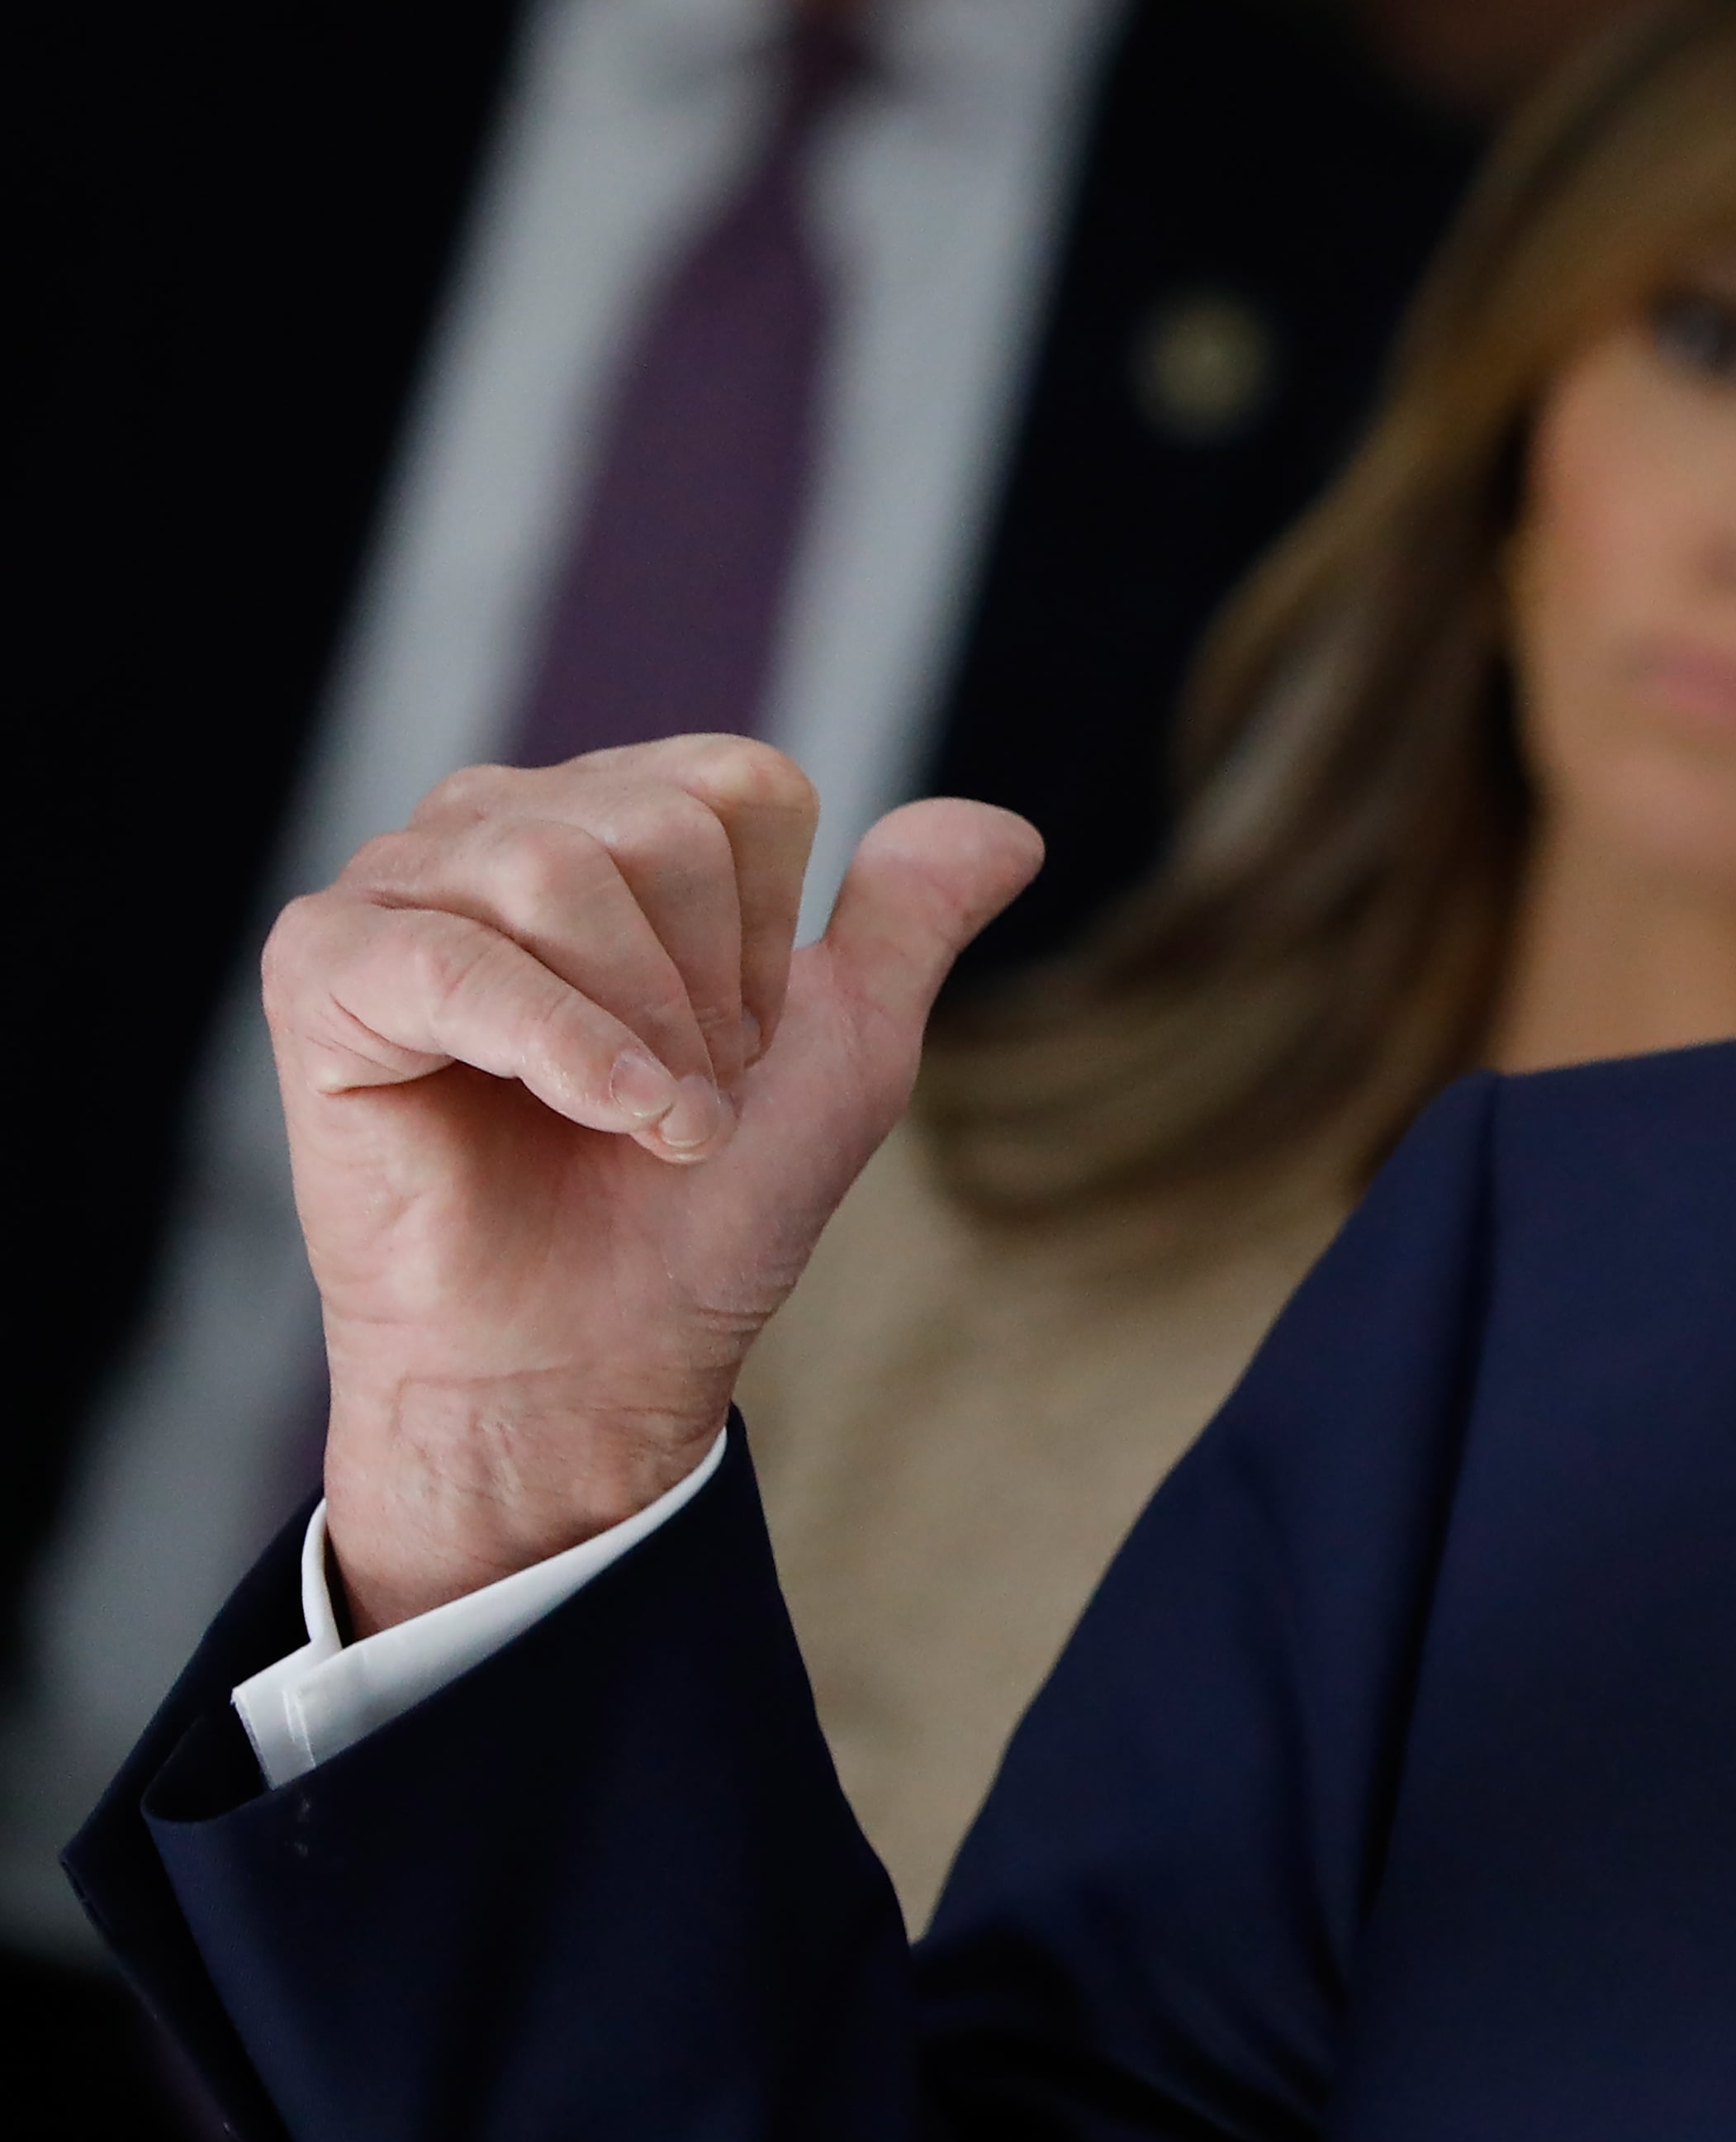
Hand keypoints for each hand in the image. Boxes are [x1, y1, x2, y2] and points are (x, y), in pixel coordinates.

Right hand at [265, 739, 1039, 1631]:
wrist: (592, 1357)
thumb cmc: (707, 1206)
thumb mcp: (850, 1047)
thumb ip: (913, 918)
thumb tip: (1008, 828)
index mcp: (608, 816)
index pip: (741, 783)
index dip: (773, 938)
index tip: (739, 1046)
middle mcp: (495, 825)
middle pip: (662, 822)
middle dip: (711, 990)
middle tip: (679, 1098)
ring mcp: (398, 890)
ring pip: (560, 870)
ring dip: (643, 1030)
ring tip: (640, 1124)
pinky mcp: (322, 970)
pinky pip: (454, 959)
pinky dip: (561, 1046)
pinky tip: (613, 1116)